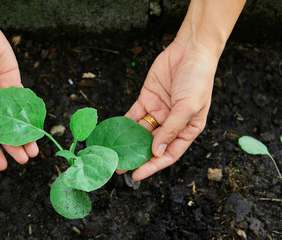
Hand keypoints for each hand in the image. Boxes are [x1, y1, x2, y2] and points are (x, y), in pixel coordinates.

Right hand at [0, 2, 37, 169]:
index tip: (3, 165)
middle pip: (0, 128)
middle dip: (13, 145)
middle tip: (25, 158)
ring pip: (14, 118)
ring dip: (24, 133)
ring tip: (34, 148)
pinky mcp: (12, 83)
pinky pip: (21, 101)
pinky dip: (29, 114)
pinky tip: (36, 125)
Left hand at [117, 39, 218, 179]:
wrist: (190, 50)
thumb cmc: (198, 79)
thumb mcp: (189, 106)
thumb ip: (172, 128)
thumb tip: (157, 151)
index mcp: (187, 129)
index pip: (168, 153)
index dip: (153, 165)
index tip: (137, 174)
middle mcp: (171, 123)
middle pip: (152, 145)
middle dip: (136, 156)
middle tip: (118, 167)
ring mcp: (158, 112)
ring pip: (140, 131)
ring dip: (127, 142)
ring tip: (113, 152)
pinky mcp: (147, 99)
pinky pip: (133, 114)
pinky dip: (123, 123)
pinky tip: (113, 131)